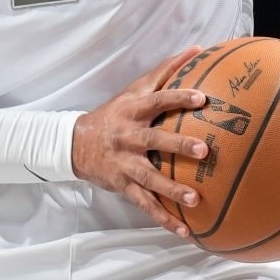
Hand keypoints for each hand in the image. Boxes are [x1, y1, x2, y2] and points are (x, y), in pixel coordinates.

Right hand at [71, 48, 210, 236]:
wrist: (75, 144)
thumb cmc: (114, 114)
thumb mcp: (134, 90)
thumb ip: (166, 71)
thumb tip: (198, 49)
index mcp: (133, 112)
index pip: (158, 101)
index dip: (178, 98)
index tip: (202, 99)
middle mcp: (128, 138)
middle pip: (154, 141)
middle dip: (177, 147)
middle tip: (203, 151)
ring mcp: (125, 164)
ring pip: (149, 179)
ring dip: (171, 190)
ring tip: (194, 199)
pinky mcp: (123, 185)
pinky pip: (145, 205)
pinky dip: (164, 218)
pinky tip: (185, 230)